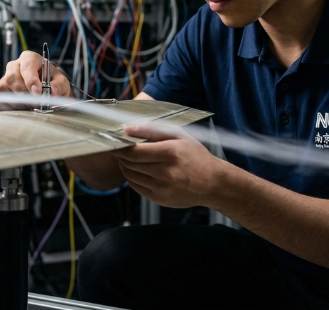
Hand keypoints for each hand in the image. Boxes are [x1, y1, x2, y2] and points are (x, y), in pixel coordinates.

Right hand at [0, 50, 72, 109]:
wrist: (47, 89)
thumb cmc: (52, 81)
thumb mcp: (61, 81)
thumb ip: (58, 85)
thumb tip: (53, 92)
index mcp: (29, 58)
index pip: (27, 66)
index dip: (31, 80)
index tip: (37, 92)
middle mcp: (14, 66)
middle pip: (12, 78)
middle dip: (24, 94)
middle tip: (37, 104)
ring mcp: (5, 79)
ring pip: (3, 89)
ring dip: (17, 102)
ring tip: (31, 106)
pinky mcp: (1, 92)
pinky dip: (10, 107)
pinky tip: (22, 108)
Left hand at [112, 122, 226, 208]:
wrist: (212, 183)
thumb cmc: (196, 156)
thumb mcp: (179, 135)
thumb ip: (152, 129)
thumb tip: (127, 128)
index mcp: (170, 153)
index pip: (134, 152)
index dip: (121, 147)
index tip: (116, 142)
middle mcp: (165, 173)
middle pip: (130, 164)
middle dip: (121, 156)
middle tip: (121, 148)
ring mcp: (162, 188)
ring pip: (130, 176)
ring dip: (125, 166)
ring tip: (130, 159)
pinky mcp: (159, 199)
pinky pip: (136, 187)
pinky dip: (133, 178)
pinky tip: (139, 170)